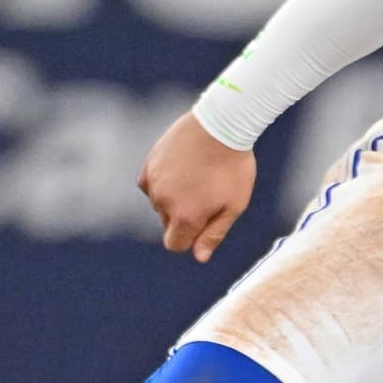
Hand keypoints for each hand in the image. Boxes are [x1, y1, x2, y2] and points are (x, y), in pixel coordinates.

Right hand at [137, 110, 257, 262]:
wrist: (220, 125)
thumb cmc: (233, 167)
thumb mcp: (234, 204)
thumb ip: (214, 233)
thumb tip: (199, 257)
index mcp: (185, 217)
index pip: (175, 245)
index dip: (190, 239)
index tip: (204, 222)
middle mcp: (163, 203)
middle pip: (169, 223)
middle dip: (185, 216)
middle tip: (208, 193)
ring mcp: (153, 183)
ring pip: (160, 203)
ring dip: (175, 197)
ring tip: (199, 176)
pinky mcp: (148, 166)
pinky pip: (152, 184)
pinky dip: (164, 182)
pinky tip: (184, 168)